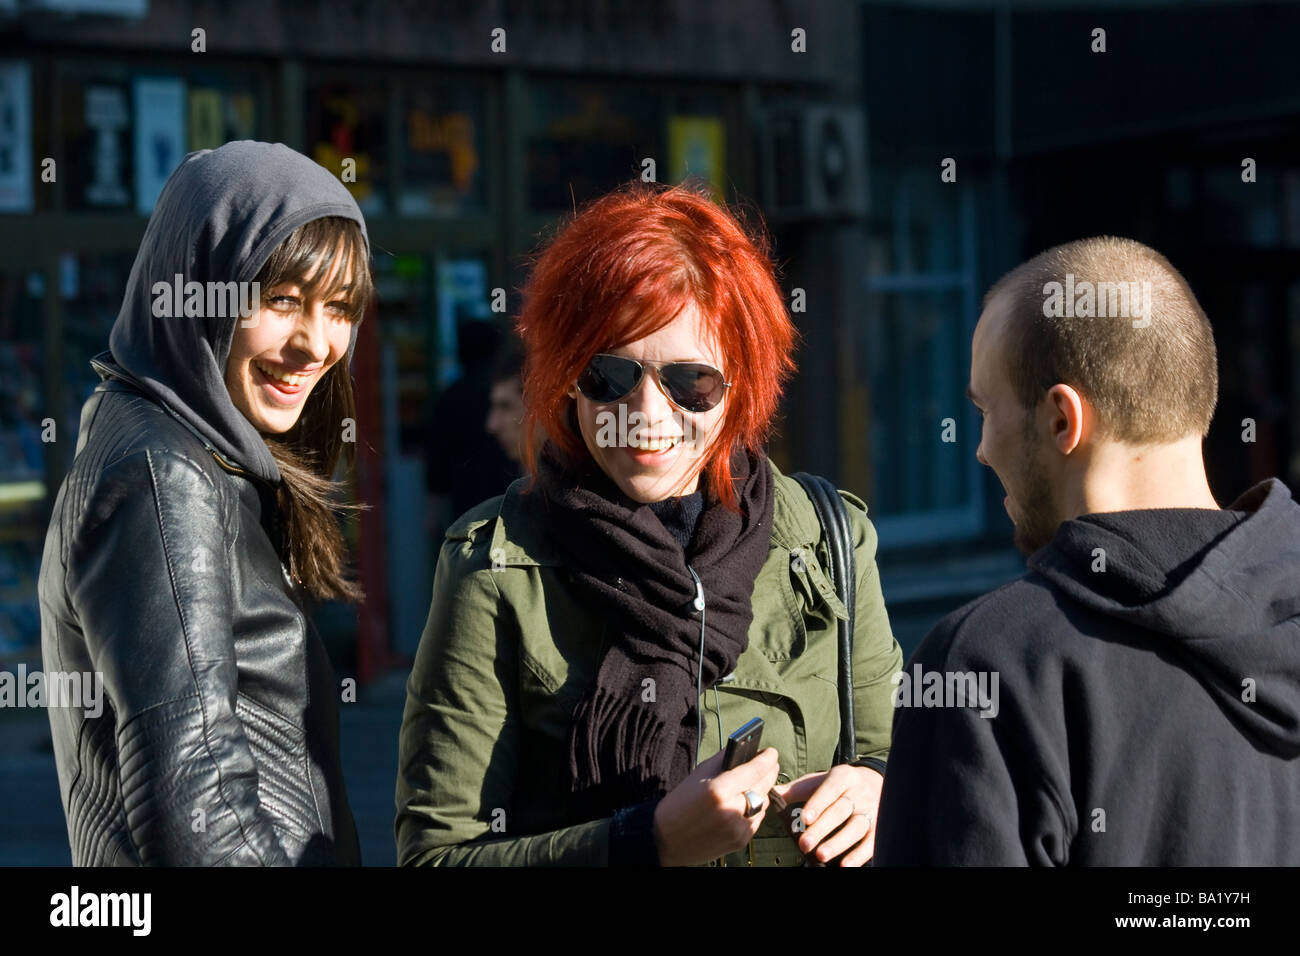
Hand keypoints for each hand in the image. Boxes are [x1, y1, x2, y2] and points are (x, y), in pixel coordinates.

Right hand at [652, 747, 779, 866]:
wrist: (666, 838)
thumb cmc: (679, 804)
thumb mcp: (699, 774)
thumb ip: (724, 760)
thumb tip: (746, 749)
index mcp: (719, 790)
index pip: (755, 769)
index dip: (767, 758)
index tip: (771, 752)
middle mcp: (731, 810)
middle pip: (764, 785)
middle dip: (769, 771)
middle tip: (769, 763)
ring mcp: (738, 828)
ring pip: (763, 803)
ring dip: (761, 791)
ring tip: (754, 783)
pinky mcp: (740, 841)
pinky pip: (757, 819)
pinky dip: (754, 809)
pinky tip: (745, 802)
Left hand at [772, 764, 882, 865]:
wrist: (874, 782)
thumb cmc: (839, 785)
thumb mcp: (820, 781)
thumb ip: (797, 789)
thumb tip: (772, 793)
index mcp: (843, 776)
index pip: (830, 789)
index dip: (817, 804)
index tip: (804, 819)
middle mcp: (859, 792)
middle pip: (840, 811)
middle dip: (822, 828)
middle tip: (804, 844)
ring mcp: (871, 810)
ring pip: (857, 827)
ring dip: (839, 843)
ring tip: (821, 855)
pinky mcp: (879, 827)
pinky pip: (871, 842)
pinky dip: (859, 856)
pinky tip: (845, 865)